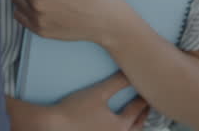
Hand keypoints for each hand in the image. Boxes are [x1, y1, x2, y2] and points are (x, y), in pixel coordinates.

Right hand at [8, 74, 148, 130]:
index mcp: (120, 126)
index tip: (146, 94)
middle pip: (135, 128)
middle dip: (142, 116)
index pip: (136, 111)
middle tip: (145, 107)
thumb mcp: (99, 92)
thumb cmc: (74, 110)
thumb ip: (118, 82)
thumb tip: (131, 73)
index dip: (142, 100)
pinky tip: (111, 126)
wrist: (52, 125)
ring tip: (132, 119)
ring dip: (132, 127)